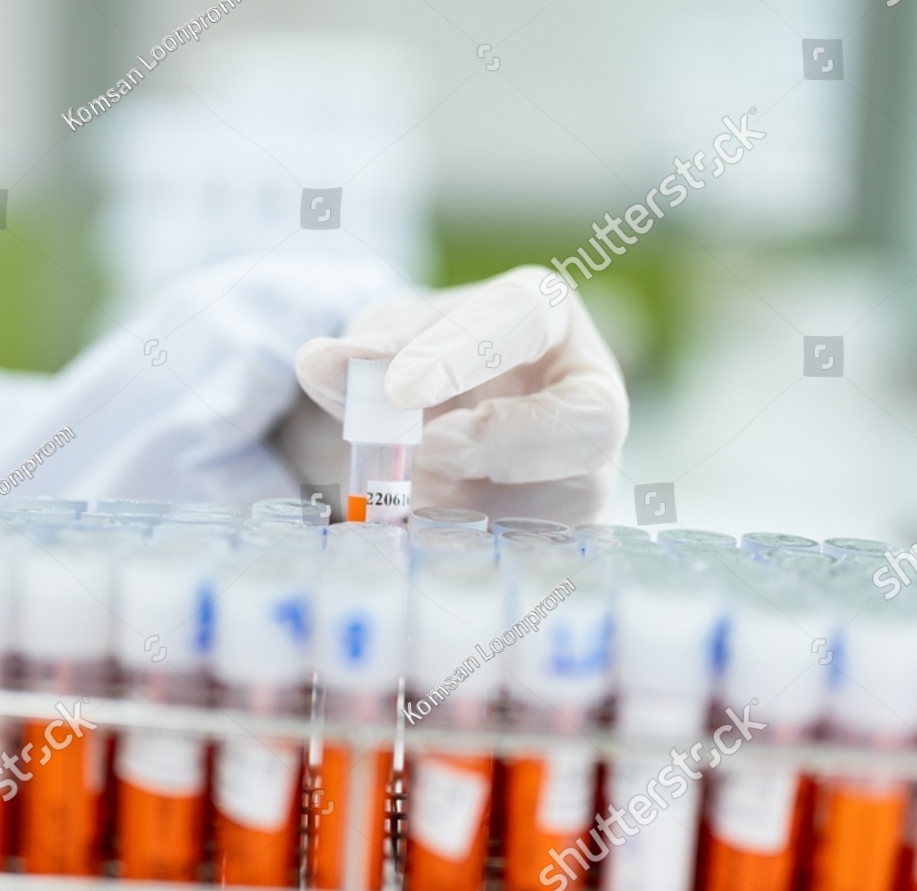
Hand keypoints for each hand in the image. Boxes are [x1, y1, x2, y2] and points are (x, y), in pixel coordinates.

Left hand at [294, 266, 628, 522]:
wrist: (411, 432)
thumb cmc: (411, 368)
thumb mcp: (380, 348)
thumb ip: (359, 357)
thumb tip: (320, 362)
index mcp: (542, 314)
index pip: (522, 319)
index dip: (464, 355)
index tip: (398, 388)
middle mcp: (586, 391)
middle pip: (595, 420)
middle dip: (506, 442)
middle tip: (427, 452)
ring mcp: (588, 467)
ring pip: (576, 497)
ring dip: (484, 503)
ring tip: (415, 496)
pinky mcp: (571, 529)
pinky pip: (548, 550)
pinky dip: (484, 547)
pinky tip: (432, 537)